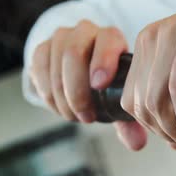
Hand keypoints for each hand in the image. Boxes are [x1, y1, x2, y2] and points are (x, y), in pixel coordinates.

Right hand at [29, 20, 146, 150]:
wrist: (82, 73)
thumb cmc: (109, 86)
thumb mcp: (120, 100)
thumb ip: (128, 121)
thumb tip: (137, 143)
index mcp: (113, 39)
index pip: (108, 40)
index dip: (103, 61)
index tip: (99, 85)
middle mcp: (86, 32)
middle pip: (74, 52)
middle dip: (77, 90)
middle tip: (86, 117)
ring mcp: (62, 38)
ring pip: (55, 61)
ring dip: (62, 96)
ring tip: (74, 116)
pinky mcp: (42, 48)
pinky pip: (38, 67)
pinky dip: (47, 92)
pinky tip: (58, 107)